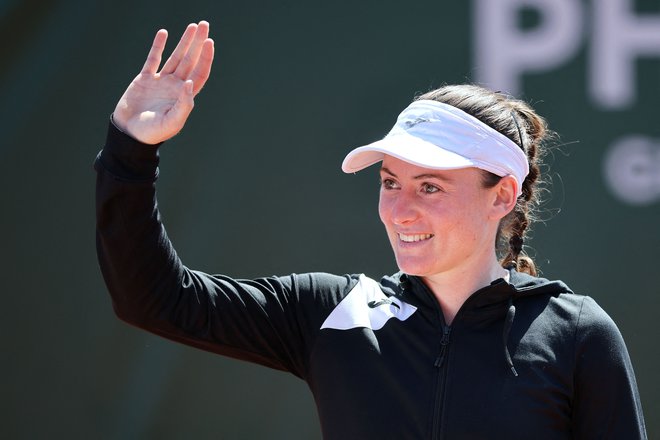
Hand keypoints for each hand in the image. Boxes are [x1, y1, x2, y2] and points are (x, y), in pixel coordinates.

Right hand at [113, 21, 214, 144]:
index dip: (205, 58)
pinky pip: (153, 59)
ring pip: (175, 57)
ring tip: (192, 26)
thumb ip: (184, 104)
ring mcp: (160, 81)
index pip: (199, 73)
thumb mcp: (172, 122)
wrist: (130, 134)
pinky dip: (158, 46)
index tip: (209, 42)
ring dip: (184, 41)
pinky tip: (164, 33)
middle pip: (190, 60)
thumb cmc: (153, 133)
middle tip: (204, 25)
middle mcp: (175, 86)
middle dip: (198, 43)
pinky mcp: (144, 79)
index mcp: (184, 96)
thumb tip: (189, 83)